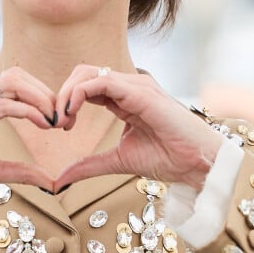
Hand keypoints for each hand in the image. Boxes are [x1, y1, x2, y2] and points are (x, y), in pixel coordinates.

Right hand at [0, 68, 55, 209]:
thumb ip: (18, 170)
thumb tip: (48, 179)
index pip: (13, 84)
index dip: (40, 97)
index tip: (59, 121)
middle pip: (16, 75)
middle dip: (44, 92)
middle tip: (63, 117)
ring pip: (12, 82)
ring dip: (40, 97)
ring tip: (55, 119)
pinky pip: (3, 105)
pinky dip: (28, 111)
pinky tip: (43, 124)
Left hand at [54, 66, 223, 190]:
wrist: (197, 163)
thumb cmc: (168, 159)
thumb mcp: (118, 161)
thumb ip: (89, 165)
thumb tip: (59, 179)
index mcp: (124, 98)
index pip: (86, 86)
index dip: (66, 102)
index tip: (59, 126)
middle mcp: (129, 86)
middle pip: (82, 73)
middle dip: (62, 94)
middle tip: (56, 122)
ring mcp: (135, 85)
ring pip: (87, 73)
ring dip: (67, 94)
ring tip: (62, 119)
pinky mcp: (139, 91)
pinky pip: (100, 81)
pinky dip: (79, 94)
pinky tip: (72, 112)